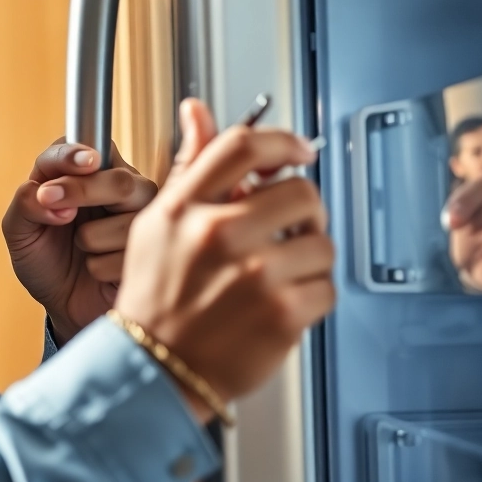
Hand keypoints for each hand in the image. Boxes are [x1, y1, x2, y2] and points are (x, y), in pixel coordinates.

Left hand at [3, 140, 157, 345]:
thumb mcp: (19, 232)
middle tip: (57, 214)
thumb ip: (25, 204)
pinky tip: (98, 271)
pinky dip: (100, 267)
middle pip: (119, 180)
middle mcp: (124, 186)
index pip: (91, 147)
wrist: (63, 305)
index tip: (56, 179)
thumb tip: (48, 198)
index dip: (72, 158)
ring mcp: (143, 217)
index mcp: (90, 170)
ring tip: (82, 249)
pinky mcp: (154, 249)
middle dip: (82, 193)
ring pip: (128, 221)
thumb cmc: (44, 259)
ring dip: (89, 240)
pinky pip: (129, 255)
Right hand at [114, 99, 333, 420]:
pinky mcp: (281, 313)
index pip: (243, 146)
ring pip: (321, 242)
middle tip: (293, 226)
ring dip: (310, 258)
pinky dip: (313, 298)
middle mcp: (218, 235)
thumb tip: (197, 112)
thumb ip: (189, 168)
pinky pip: (327, 288)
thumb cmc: (155, 298)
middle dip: (305, 209)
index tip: (299, 150)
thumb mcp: (158, 224)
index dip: (282, 141)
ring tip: (282, 272)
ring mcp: (253, 274)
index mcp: (184, 208)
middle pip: (300, 190)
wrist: (154, 369)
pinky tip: (283, 304)